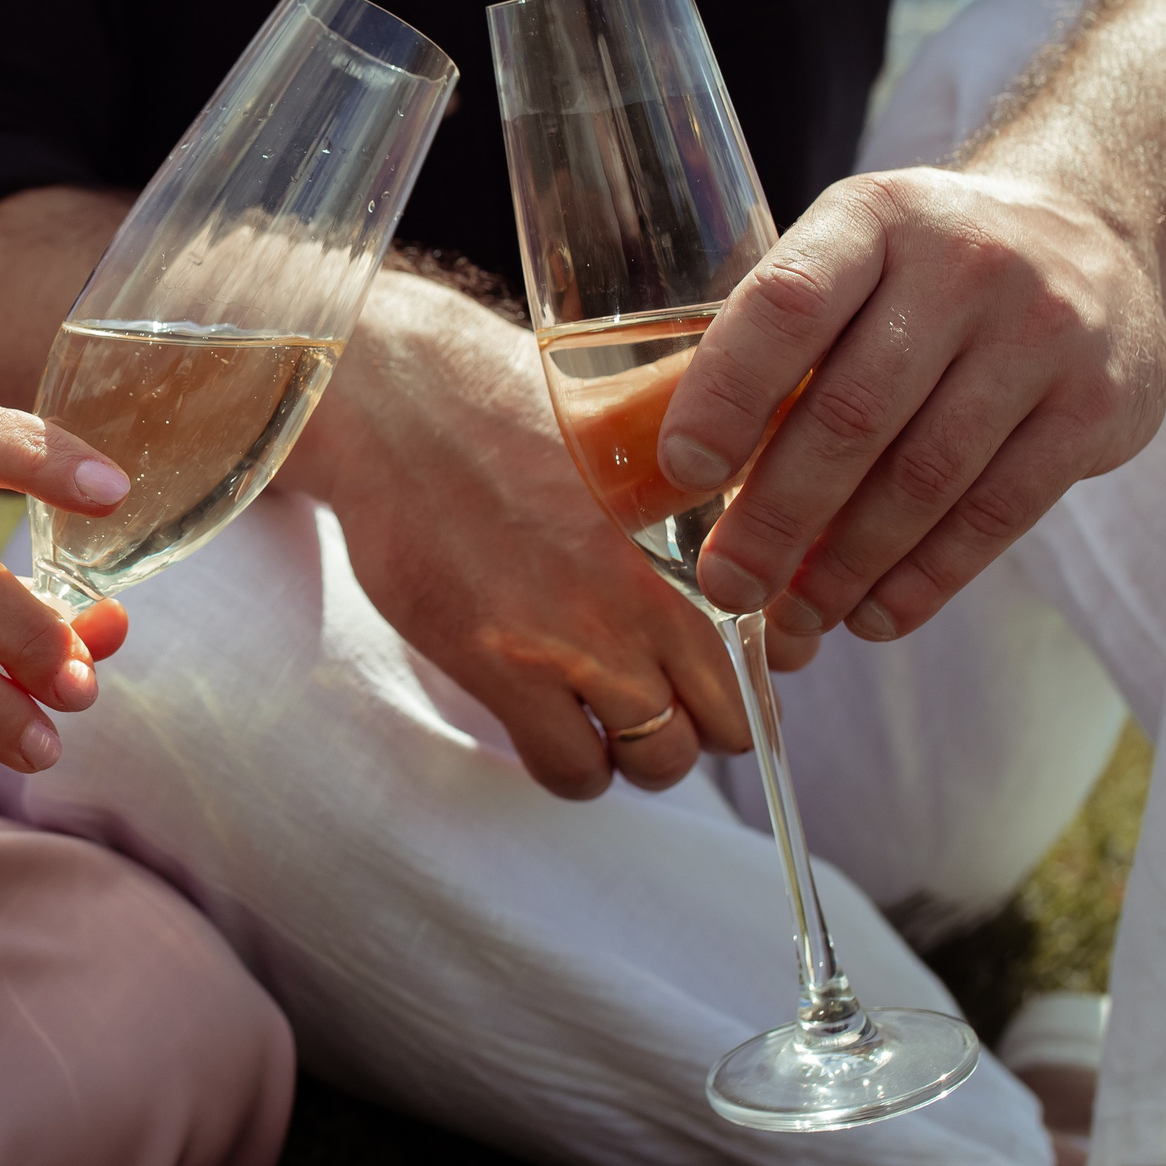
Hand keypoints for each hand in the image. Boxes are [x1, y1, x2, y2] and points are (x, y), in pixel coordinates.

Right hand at [284, 273, 747, 796]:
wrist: (390, 403)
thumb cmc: (500, 396)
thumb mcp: (623, 409)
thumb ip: (701, 437)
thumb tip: (775, 409)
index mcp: (677, 541)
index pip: (764, 655)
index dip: (754, 677)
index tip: (724, 670)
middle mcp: (634, 602)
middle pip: (721, 727)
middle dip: (703, 725)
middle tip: (669, 702)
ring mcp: (564, 643)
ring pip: (653, 762)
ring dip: (639, 753)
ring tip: (612, 721)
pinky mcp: (495, 668)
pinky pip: (567, 769)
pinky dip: (575, 768)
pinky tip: (557, 729)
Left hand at [656, 167, 1165, 667]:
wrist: (1094, 234)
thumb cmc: (924, 271)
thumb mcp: (852, 257)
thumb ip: (779, 342)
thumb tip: (678, 480)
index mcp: (874, 219)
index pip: (788, 304)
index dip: (728, 394)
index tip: (681, 472)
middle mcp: (964, 265)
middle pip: (852, 413)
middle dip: (777, 515)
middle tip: (729, 584)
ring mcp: (1043, 334)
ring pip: (925, 478)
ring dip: (847, 565)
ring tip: (794, 619)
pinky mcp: (1098, 405)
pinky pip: (999, 514)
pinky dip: (926, 578)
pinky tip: (874, 615)